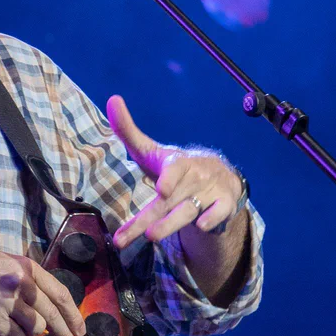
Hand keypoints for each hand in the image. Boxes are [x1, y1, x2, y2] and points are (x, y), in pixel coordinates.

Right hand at [0, 247, 85, 335]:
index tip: (80, 328)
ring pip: (33, 330)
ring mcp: (6, 304)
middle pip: (52, 316)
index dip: (73, 314)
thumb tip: (47, 305)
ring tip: (10, 323)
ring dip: (27, 332)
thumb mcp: (4, 263)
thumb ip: (27, 280)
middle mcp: (20, 285)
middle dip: (67, 335)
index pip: (60, 294)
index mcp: (26, 268)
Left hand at [107, 95, 243, 248]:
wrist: (216, 173)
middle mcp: (194, 177)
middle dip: (152, 219)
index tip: (162, 189)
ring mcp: (209, 191)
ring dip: (172, 224)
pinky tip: (201, 226)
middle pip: (170, 201)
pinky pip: (219, 214)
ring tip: (152, 236)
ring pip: (189, 211)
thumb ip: (128, 130)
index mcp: (176, 163)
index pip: (173, 169)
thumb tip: (112, 99)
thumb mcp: (151, 151)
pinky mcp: (223, 205)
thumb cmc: (174, 166)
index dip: (169, 178)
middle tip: (143, 234)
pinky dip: (212, 220)